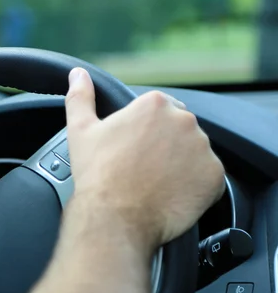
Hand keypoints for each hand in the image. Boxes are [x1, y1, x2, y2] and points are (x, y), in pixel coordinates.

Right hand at [62, 68, 224, 253]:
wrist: (114, 218)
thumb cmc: (97, 174)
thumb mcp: (80, 130)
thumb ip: (80, 96)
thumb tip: (77, 74)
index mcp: (154, 105)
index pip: (159, 110)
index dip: (145, 131)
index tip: (134, 148)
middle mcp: (183, 121)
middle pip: (179, 129)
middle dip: (165, 145)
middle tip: (143, 167)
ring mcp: (202, 149)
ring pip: (193, 152)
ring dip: (180, 164)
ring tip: (155, 182)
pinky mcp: (214, 176)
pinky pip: (207, 177)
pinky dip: (193, 185)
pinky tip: (169, 194)